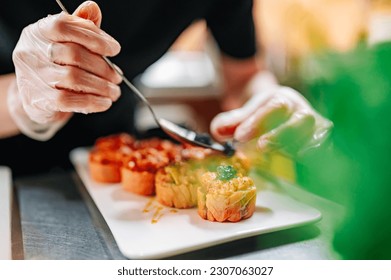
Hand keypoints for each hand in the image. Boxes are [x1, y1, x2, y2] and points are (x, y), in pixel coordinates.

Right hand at [8, 1, 121, 138]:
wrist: (33, 97)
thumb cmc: (55, 65)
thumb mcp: (65, 42)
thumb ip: (80, 26)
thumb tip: (92, 8)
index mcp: (38, 32)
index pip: (64, 26)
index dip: (94, 36)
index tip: (114, 49)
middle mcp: (31, 52)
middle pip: (74, 54)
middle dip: (103, 67)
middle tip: (117, 76)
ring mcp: (33, 77)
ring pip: (74, 78)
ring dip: (102, 86)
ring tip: (114, 91)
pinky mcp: (39, 100)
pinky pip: (70, 101)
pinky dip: (93, 102)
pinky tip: (104, 102)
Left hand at [211, 72, 332, 156]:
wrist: (283, 115)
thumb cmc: (264, 116)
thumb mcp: (245, 113)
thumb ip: (231, 122)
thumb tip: (218, 131)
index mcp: (284, 100)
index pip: (275, 107)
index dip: (258, 122)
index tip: (240, 135)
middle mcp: (304, 114)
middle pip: (302, 122)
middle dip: (282, 135)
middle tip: (261, 146)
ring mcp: (316, 132)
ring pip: (313, 140)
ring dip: (292, 152)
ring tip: (271, 161)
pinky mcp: (319, 150)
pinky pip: (318, 159)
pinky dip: (305, 167)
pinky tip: (291, 174)